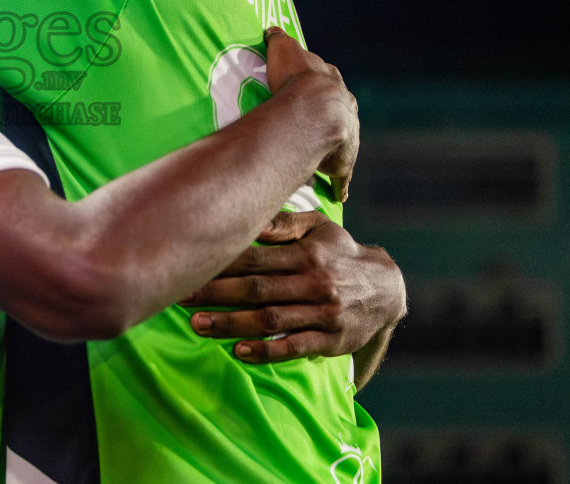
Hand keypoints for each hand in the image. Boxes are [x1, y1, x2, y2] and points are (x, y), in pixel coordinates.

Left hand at [180, 210, 404, 362]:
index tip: (191, 265)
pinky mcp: (331, 340)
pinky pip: (295, 347)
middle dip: (216, 294)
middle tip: (181, 298)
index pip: (256, 257)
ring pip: (271, 320)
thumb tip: (253, 219)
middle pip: (257, 289)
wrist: (388, 289)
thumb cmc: (341, 253)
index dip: (222, 263)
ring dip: (232, 324)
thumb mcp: (320, 227)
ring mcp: (323, 313)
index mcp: (306, 253)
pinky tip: (240, 351)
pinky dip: (267, 351)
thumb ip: (285, 223)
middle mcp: (314, 282)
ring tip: (199, 326)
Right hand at [264, 28, 358, 200]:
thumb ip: (279, 39)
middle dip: (332, 116)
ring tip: (324, 156)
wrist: (316, 111)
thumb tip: (273, 30)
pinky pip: (342, 174)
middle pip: (340, 111)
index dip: (319, 85)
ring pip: (343, 141)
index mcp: (331, 83)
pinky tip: (338, 194)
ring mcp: (347, 135)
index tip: (313, 89)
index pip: (328, 81)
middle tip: (319, 125)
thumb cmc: (297, 80)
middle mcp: (344, 108)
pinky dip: (340, 183)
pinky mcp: (343, 161)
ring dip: (336, 148)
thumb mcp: (285, 50)